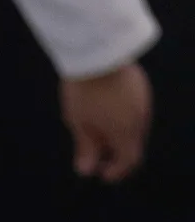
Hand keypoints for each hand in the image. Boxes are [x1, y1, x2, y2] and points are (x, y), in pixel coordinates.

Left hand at [60, 62, 151, 182]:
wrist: (96, 47)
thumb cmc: (83, 88)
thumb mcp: (79, 122)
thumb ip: (85, 147)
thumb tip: (86, 171)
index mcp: (126, 131)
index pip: (129, 161)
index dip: (116, 172)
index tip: (101, 174)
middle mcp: (140, 117)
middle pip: (134, 145)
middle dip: (116, 154)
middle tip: (95, 156)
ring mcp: (143, 99)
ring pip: (135, 127)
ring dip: (119, 136)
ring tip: (95, 133)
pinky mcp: (140, 85)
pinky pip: (134, 110)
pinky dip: (122, 120)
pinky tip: (104, 113)